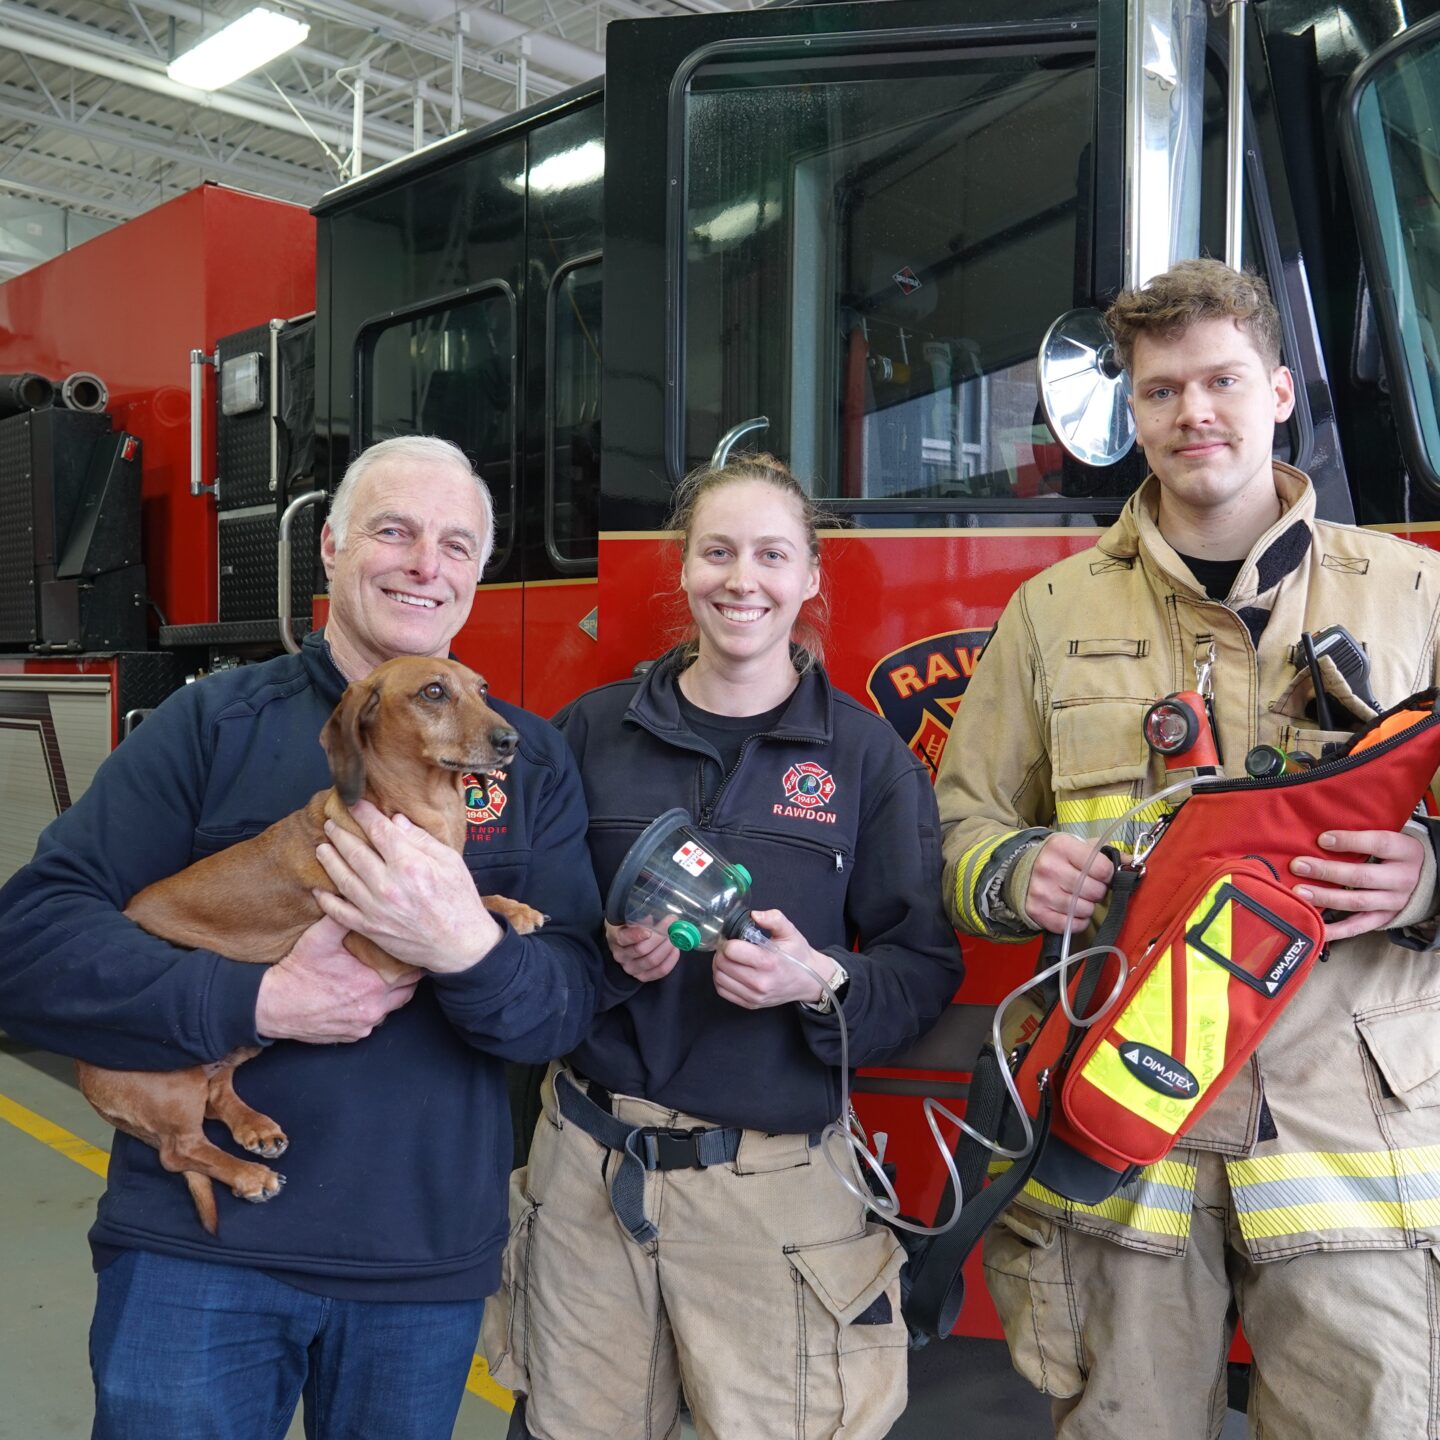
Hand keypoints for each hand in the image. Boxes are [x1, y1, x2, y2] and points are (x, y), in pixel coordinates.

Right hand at [255, 915, 419, 1042]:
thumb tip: (350, 895)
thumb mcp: (320, 938)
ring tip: (383, 980)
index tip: (408, 952)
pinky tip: (362, 998)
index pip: (411, 973)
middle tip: (399, 965)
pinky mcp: (352, 1036)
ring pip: (391, 1009)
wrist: (271, 1005)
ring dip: (390, 996)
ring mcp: (363, 1025)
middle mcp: (374, 1008)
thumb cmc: (297, 971)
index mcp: (373, 983)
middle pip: (407, 993)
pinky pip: (371, 1024)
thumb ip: (342, 917)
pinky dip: (371, 1011)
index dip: (411, 962)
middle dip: (406, 979)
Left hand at [313, 800, 501, 973]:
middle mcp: (389, 885)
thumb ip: (421, 840)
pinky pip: (339, 912)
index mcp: (410, 864)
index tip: (353, 803)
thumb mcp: (451, 862)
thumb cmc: (460, 901)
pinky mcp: (370, 929)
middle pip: (354, 852)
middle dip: (340, 834)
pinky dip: (326, 900)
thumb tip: (395, 821)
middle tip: (330, 823)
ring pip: (342, 878)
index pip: (379, 831)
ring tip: (322, 848)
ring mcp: (376, 909)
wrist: (460, 945)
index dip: (363, 813)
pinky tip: (318, 890)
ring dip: (329, 860)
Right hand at [606, 921, 681, 981]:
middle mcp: (620, 955)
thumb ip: (639, 915)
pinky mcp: (641, 976)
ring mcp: (630, 968)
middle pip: (642, 949)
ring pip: (652, 960)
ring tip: (675, 936)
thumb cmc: (629, 925)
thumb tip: (655, 915)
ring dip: (667, 947)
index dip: (637, 934)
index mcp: (615, 937)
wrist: (624, 940)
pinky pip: (659, 971)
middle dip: (660, 936)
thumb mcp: (629, 915)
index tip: (649, 929)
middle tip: (672, 924)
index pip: (624, 938)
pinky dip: (670, 960)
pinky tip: (675, 949)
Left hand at [712, 908, 839, 1009]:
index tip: (733, 939)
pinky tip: (730, 971)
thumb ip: (774, 919)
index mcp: (769, 962)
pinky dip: (721, 979)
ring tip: (729, 958)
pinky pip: (723, 991)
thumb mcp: (790, 932)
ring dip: (719, 965)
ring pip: (719, 979)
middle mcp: (760, 982)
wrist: (809, 981)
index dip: (728, 941)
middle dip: (722, 952)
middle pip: (722, 964)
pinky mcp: (751, 1004)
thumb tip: (754, 915)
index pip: (731, 951)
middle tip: (729, 947)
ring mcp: (755, 996)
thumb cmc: (798, 956)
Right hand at [1023, 832, 1114, 934]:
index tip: (1101, 874)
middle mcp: (1049, 868)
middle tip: (1089, 887)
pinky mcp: (1036, 911)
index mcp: (1062, 847)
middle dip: (1097, 892)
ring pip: (1084, 910)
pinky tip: (1071, 911)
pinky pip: (1070, 925)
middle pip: (1095, 891)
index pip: (1103, 869)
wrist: (1022, 870)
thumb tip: (1135, 863)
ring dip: (1087, 907)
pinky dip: (1076, 921)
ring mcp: (1041, 892)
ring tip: (1079, 898)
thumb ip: (1107, 854)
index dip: (1107, 875)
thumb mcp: (1079, 847)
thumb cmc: (1058, 858)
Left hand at [1291, 828, 1425, 940]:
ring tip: (1299, 892)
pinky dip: (1335, 930)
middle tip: (1298, 866)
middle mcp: (1402, 878)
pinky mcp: (1385, 918)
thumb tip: (1320, 836)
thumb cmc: (1394, 853)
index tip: (1321, 839)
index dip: (1349, 841)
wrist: (1424, 879)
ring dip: (1326, 898)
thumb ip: (1361, 837)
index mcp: (1404, 852)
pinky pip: (1358, 927)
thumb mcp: (1389, 839)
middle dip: (1327, 871)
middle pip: (1362, 876)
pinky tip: (1314, 927)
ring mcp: (1394, 902)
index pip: (1378, 844)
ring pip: (1357, 902)